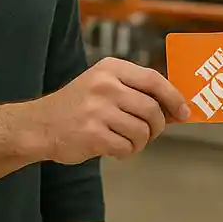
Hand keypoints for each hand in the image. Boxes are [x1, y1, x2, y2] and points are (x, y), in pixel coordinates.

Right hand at [31, 58, 189, 162]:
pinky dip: (126, 152)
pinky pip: (127, 147)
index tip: (184, 112)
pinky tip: (115, 148)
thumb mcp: (104, 86)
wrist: (38, 125)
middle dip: (158, 126)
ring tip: (128, 141)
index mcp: (111, 69)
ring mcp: (98, 110)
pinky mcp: (92, 134)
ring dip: (141, 142)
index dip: (174, 97)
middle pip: (152, 109)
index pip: (154, 80)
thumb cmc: (78, 106)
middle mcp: (105, 86)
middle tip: (151, 133)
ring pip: (142, 131)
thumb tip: (178, 108)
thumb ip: (137, 93)